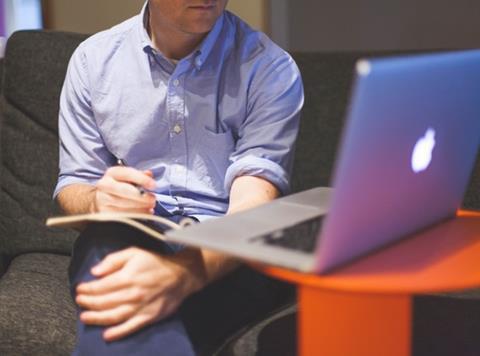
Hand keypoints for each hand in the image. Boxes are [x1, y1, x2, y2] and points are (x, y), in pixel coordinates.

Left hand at [75, 247, 205, 340]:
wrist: (182, 274)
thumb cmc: (157, 262)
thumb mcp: (134, 252)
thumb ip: (113, 260)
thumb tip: (95, 271)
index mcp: (127, 277)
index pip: (100, 287)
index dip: (87, 289)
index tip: (80, 289)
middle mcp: (132, 294)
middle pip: (103, 303)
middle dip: (88, 303)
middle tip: (79, 301)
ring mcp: (141, 307)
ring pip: (113, 316)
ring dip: (96, 318)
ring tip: (85, 317)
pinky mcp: (149, 317)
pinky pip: (130, 327)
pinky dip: (118, 333)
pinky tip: (107, 335)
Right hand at [93, 166, 156, 213]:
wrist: (102, 198)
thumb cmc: (120, 186)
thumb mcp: (128, 177)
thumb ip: (140, 175)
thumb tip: (149, 174)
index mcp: (112, 173)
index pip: (127, 173)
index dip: (142, 179)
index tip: (153, 185)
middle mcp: (105, 185)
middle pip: (125, 191)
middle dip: (141, 196)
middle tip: (153, 199)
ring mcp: (103, 200)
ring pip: (124, 205)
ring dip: (141, 207)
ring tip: (150, 207)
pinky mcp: (105, 213)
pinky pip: (123, 216)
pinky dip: (136, 215)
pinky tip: (144, 213)